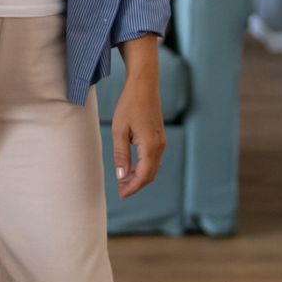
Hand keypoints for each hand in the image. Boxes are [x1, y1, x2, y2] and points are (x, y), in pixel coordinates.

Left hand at [111, 67, 166, 198]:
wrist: (143, 86)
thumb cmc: (129, 105)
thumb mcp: (120, 131)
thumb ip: (121, 155)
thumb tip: (122, 176)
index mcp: (151, 147)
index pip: (144, 176)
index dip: (132, 187)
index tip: (121, 195)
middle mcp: (160, 146)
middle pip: (150, 174)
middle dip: (136, 185)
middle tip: (120, 191)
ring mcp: (161, 142)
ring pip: (152, 167)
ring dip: (139, 176)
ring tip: (123, 181)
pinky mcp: (159, 137)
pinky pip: (152, 159)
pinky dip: (142, 167)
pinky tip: (130, 167)